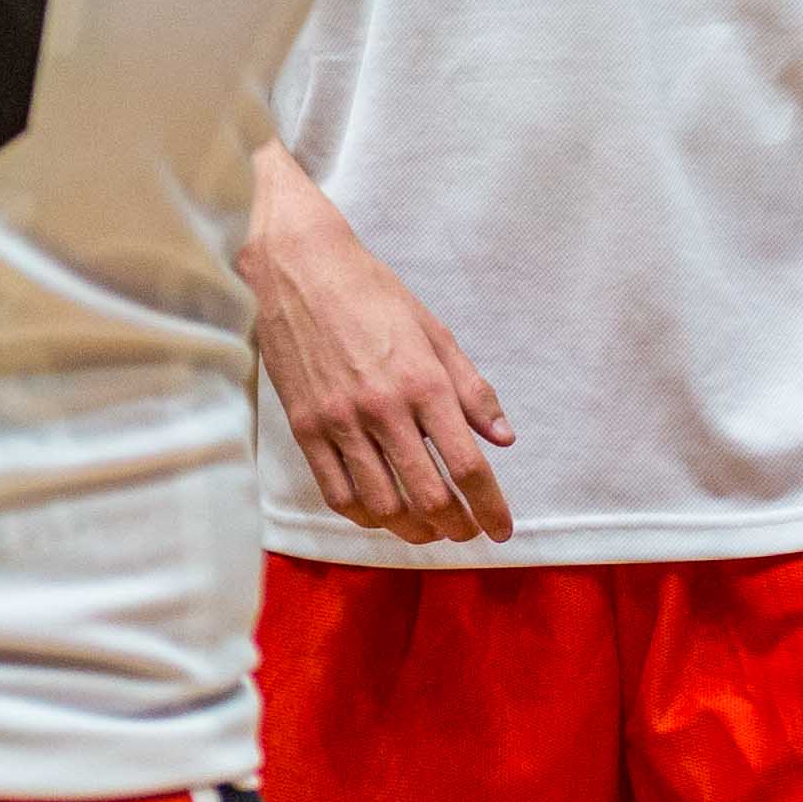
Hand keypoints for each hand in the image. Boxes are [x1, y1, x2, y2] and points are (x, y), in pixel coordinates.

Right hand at [252, 196, 514, 543]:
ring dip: (413, 530)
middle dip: (456, 526)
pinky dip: (364, 516)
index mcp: (423, 381)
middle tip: (467, 532)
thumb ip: (471, 389)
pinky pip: (336, 491)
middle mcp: (383, 408)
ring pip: (382, 503)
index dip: (491, 507)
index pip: (467, 465)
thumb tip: (503, 439)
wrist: (299, 269)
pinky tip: (381, 516)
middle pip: (429, 495)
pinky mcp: (305, 427)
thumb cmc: (371, 293)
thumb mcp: (434, 331)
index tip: (502, 529)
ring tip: (429, 531)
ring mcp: (340, 421)